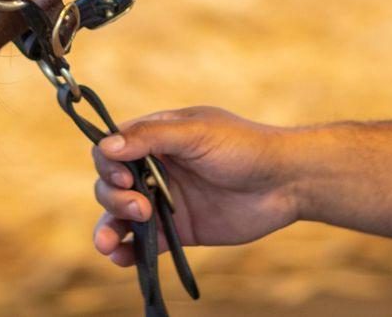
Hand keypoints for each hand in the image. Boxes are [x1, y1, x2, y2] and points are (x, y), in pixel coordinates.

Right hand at [90, 106, 300, 266]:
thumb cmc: (244, 147)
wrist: (285, 183)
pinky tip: (122, 257)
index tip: (124, 178)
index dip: (109, 163)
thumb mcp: (197, 133)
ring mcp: (166, 200)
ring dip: (109, 228)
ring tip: (109, 244)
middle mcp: (158, 168)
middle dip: (114, 197)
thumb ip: (152, 137)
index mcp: (158, 137)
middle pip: (112, 184)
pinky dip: (128, 251)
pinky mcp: (179, 230)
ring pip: (121, 215)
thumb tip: (107, 146)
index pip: (113, 148)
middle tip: (142, 207)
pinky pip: (145, 243)